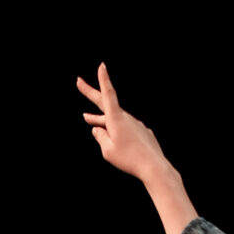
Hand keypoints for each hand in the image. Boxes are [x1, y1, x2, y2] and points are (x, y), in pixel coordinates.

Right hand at [77, 63, 169, 181]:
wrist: (154, 167)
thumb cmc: (129, 159)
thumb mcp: (108, 150)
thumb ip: (100, 137)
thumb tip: (97, 129)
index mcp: (116, 118)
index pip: (108, 94)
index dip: (103, 79)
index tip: (101, 66)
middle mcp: (126, 117)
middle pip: (106, 103)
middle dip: (90, 93)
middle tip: (79, 82)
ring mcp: (135, 124)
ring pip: (114, 119)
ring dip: (101, 119)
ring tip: (87, 117)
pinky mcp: (142, 133)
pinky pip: (126, 129)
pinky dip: (117, 131)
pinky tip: (118, 142)